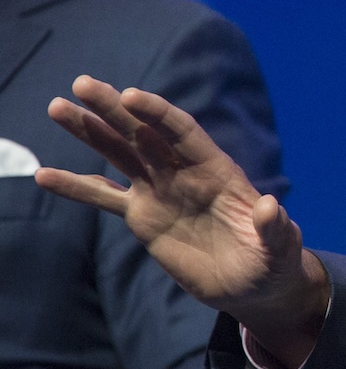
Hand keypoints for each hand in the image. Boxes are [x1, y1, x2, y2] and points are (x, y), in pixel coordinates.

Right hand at [35, 77, 329, 368]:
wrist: (253, 284)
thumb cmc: (274, 261)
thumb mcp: (279, 247)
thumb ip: (274, 227)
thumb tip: (269, 206)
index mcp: (217, 170)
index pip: (183, 133)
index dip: (158, 114)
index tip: (130, 96)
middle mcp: (184, 172)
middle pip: (144, 133)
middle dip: (115, 109)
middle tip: (83, 84)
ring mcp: (161, 190)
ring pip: (120, 154)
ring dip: (90, 131)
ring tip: (57, 107)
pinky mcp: (143, 215)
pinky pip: (104, 197)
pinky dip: (75, 186)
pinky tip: (43, 175)